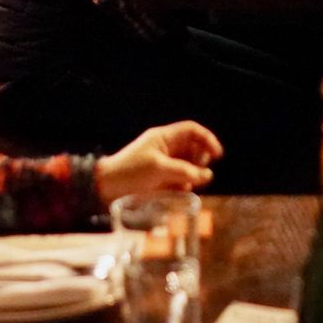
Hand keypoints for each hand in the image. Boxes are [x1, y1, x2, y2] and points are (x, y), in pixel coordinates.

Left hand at [95, 121, 223, 202]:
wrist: (105, 188)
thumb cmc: (129, 172)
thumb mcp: (159, 168)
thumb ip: (185, 171)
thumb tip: (207, 175)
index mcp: (164, 138)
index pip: (192, 131)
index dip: (207, 140)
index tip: (217, 155)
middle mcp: (165, 148)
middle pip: (193, 149)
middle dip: (200, 161)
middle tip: (199, 174)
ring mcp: (163, 163)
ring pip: (188, 166)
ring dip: (192, 175)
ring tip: (187, 185)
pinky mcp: (160, 179)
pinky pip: (179, 179)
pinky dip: (182, 185)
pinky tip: (177, 191)